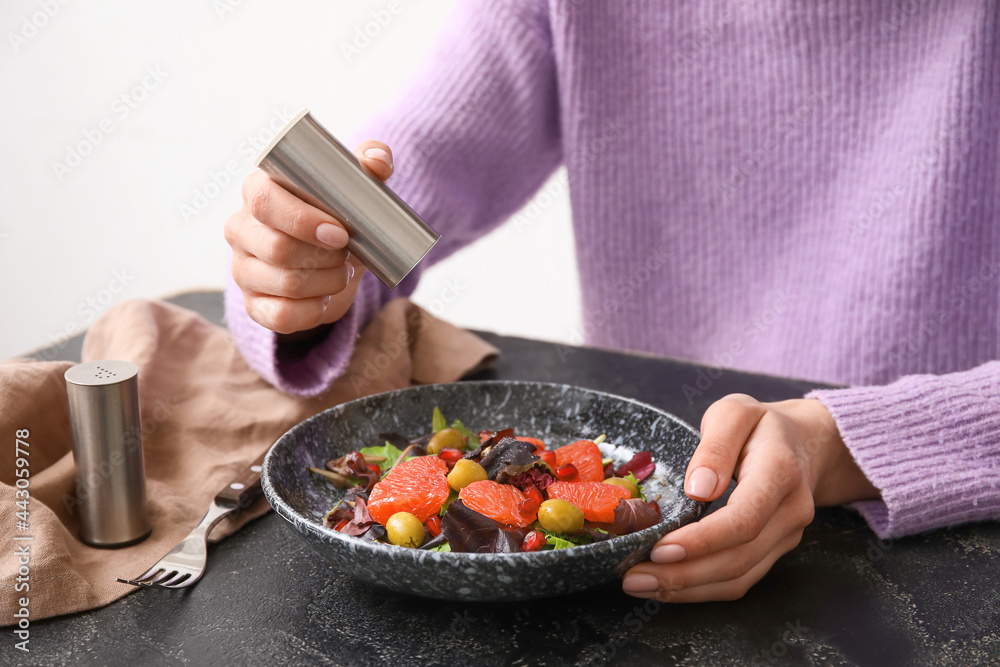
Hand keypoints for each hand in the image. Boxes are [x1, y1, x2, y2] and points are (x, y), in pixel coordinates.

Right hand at [224, 141, 394, 335]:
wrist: (333, 260)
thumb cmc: (338, 215)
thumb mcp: (354, 188)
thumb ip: (369, 164)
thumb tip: (378, 160)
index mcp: (259, 190)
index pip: (266, 201)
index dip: (303, 220)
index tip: (341, 234)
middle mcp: (241, 228)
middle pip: (277, 248)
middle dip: (324, 258)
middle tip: (347, 256)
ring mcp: (242, 268)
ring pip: (285, 284)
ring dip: (326, 283)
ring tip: (342, 273)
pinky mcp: (252, 304)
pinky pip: (280, 316)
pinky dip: (312, 312)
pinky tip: (325, 300)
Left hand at [621, 394, 878, 601]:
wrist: (806, 444)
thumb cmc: (759, 425)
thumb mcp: (734, 412)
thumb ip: (716, 445)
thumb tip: (698, 490)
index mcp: (780, 471)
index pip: (744, 518)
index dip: (702, 540)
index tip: (659, 549)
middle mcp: (790, 512)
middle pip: (739, 557)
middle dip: (684, 574)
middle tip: (633, 577)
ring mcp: (786, 537)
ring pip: (739, 578)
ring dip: (687, 589)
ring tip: (640, 584)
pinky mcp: (774, 552)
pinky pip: (740, 581)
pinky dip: (700, 589)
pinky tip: (666, 586)